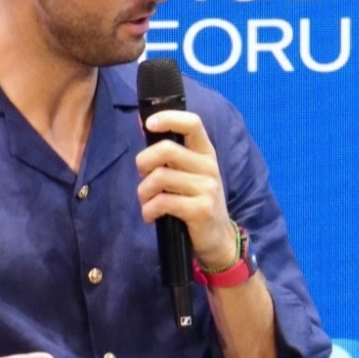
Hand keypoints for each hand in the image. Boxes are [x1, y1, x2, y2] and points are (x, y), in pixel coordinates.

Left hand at [135, 110, 236, 270]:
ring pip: (160, 177)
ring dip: (143, 192)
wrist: (217, 239)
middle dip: (143, 163)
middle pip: (166, 150)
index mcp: (206, 153)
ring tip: (146, 202)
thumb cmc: (195, 203)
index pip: (192, 123)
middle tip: (143, 178)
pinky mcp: (200, 210)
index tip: (149, 123)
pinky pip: (163, 202)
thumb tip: (141, 121)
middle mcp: (209, 167)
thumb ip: (167, 152)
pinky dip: (148, 210)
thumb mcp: (187, 174)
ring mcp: (206, 188)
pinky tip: (150, 216)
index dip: (169, 118)